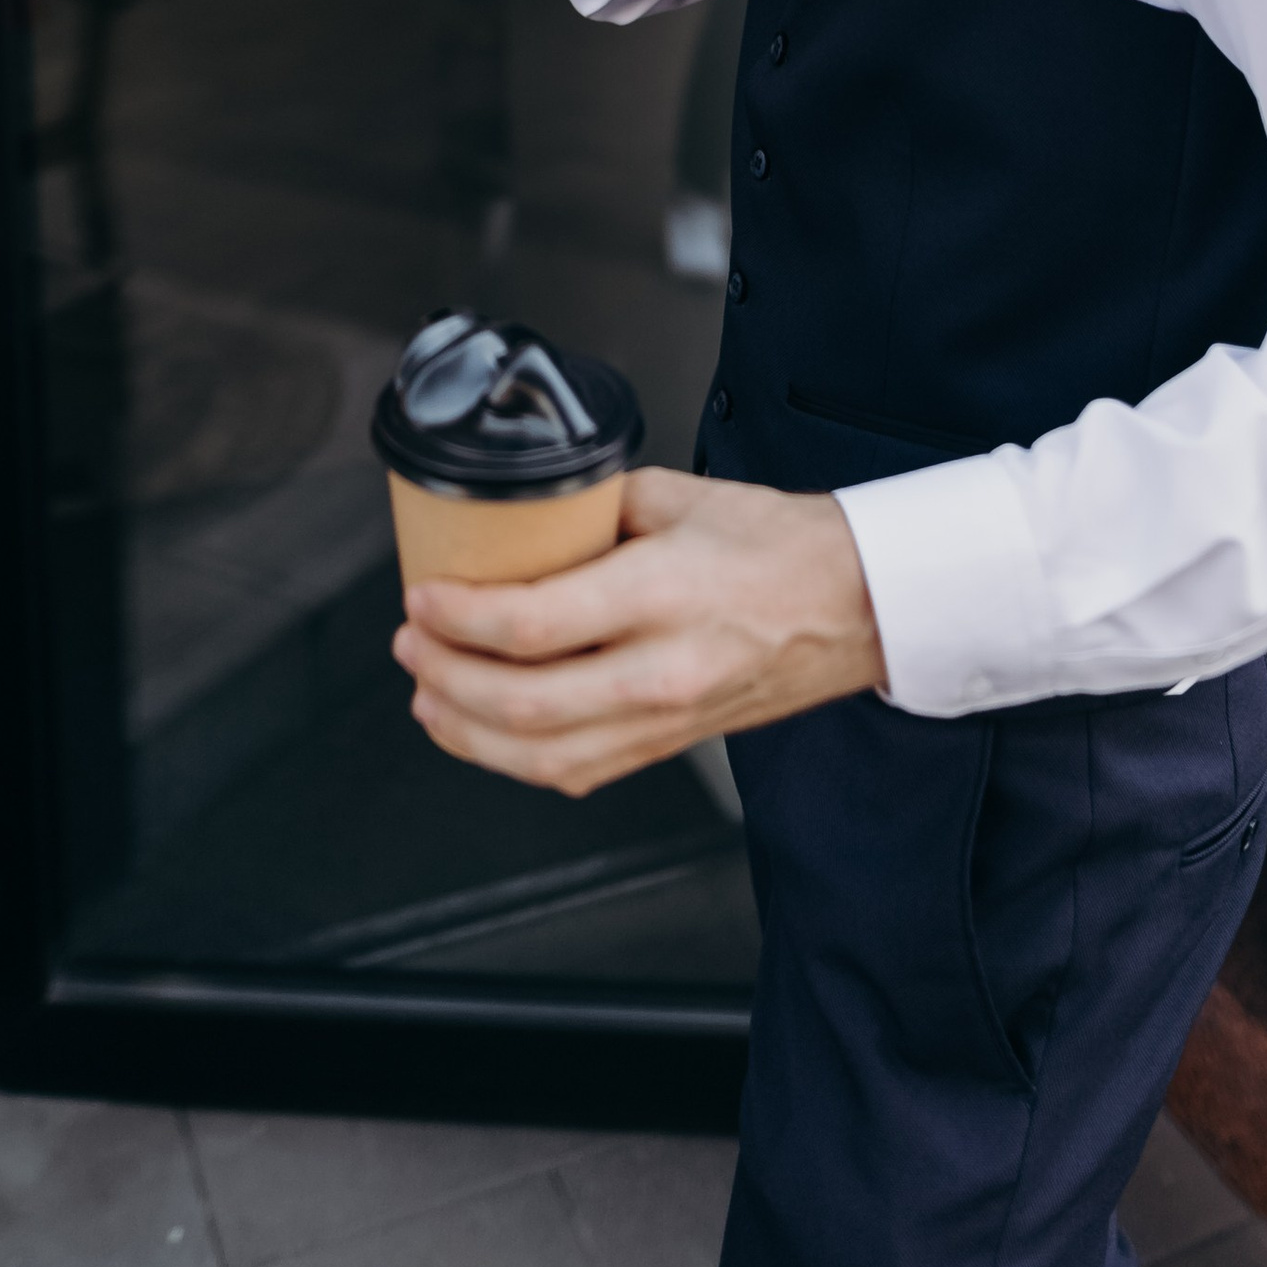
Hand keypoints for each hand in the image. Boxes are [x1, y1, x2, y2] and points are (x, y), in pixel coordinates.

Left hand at [395, 470, 886, 794]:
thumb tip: (524, 516)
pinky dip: (512, 757)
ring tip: (428, 691)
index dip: (460, 616)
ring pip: (540, 755)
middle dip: (444, 675)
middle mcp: (662, 671)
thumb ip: (594, 507)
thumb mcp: (680, 496)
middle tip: (411, 642)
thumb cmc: (780, 545)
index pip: (535, 622)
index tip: (422, 596)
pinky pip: (575, 770)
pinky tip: (481, 730)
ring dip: (465, 729)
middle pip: (522, 703)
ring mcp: (666, 720)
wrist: (855, 606)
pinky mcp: (668, 745)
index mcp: (663, 594)